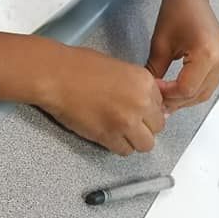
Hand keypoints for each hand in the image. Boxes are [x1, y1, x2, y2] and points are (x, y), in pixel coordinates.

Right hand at [38, 45, 165, 155]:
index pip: (161, 105)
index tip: (139, 110)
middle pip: (158, 127)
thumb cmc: (80, 66)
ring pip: (146, 144)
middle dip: (145, 125)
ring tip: (121, 131)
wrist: (56, 75)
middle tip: (130, 121)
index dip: (149, 109)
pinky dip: (119, 146)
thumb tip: (148, 102)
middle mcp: (140, 102)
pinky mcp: (109, 136)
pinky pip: (125, 151)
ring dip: (135, 139)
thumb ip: (138, 86)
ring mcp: (126, 121)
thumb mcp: (120, 67)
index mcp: (145, 81)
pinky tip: (110, 136)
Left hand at [146, 0, 218, 112]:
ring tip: (164, 98)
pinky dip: (192, 90)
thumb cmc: (176, 11)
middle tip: (155, 101)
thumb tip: (151, 94)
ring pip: (203, 93)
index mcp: (208, 53)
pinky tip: (176, 91)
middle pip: (197, 94)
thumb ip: (155, 72)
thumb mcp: (160, 44)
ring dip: (183, 99)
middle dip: (175, 100)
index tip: (152, 91)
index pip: (187, 88)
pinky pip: (208, 84)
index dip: (167, 94)